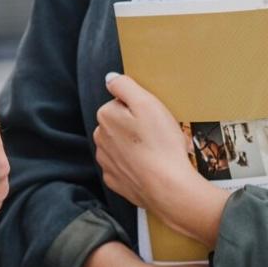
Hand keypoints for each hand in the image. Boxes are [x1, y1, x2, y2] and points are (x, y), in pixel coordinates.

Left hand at [94, 73, 224, 242]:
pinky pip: (124, 166)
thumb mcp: (147, 103)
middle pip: (120, 124)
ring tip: (157, 152)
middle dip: (136, 127)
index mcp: (105, 116)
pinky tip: (150, 167)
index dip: (140, 108)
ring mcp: (106, 162)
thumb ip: (125, 86)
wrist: (168, 188)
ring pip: (121, 145)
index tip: (153, 118)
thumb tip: (110, 78)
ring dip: (135, 146)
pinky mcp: (115, 181)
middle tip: (159, 135)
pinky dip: (135, 166)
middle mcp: (100, 138)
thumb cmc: (160, 144)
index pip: (121, 103)